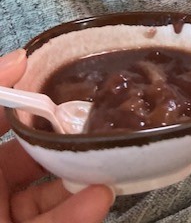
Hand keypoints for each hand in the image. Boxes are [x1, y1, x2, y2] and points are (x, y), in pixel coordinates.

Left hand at [0, 49, 113, 222]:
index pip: (9, 119)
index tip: (72, 85)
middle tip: (101, 131)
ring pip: (50, 197)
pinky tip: (98, 201)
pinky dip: (76, 215)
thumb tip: (20, 56)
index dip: (37, 100)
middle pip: (36, 159)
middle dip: (69, 147)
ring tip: (108, 171)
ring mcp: (6, 216)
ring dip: (81, 186)